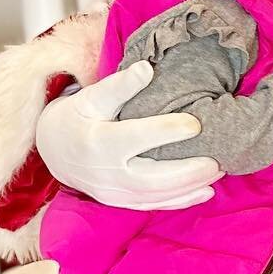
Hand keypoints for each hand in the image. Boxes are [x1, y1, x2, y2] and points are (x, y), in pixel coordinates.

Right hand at [35, 61, 220, 209]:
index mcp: (98, 141)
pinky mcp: (120, 202)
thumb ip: (119, 85)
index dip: (167, 131)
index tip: (196, 123)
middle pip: (152, 178)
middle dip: (188, 171)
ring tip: (218, 171)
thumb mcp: (90, 97)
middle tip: (218, 159)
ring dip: (190, 187)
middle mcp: (106, 172)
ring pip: (156, 196)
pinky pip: (153, 205)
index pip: (137, 138)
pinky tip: (206, 192)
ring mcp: (112, 192)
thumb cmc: (77, 117)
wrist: (54, 151)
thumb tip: (147, 68)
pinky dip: (180, 201)